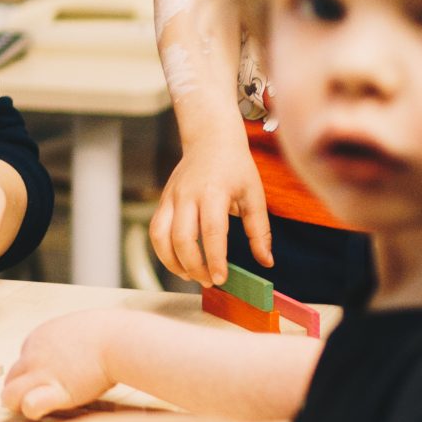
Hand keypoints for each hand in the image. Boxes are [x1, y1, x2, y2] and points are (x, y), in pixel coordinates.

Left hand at [2, 309, 121, 419]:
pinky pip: (30, 405)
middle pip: (11, 377)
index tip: (45, 382)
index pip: (22, 361)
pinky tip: (42, 412)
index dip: (32, 375)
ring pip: (10, 394)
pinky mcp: (56, 390)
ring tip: (30, 410)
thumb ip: (64, 341)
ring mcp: (41, 372)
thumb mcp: (75, 328)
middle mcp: (33, 354)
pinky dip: (32, 411)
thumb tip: (72, 350)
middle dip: (18, 390)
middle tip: (31, 400)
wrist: (116, 339)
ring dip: (17, 404)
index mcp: (38, 338)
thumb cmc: (106, 334)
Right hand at [148, 128, 271, 286]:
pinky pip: (155, 229)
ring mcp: (171, 197)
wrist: (210, 139)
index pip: (211, 232)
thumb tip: (266, 262)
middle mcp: (187, 195)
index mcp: (213, 192)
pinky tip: (179, 262)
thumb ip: (259, 231)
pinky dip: (163, 250)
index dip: (215, 259)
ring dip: (172, 261)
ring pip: (160, 236)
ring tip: (191, 276)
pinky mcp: (162, 200)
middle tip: (209, 282)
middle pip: (182, 238)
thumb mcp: (255, 195)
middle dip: (194, 266)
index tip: (222, 279)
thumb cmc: (236, 167)